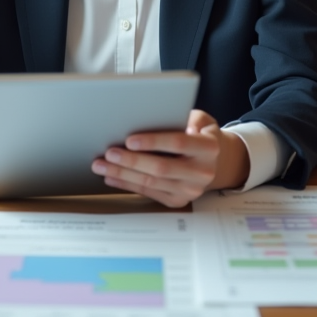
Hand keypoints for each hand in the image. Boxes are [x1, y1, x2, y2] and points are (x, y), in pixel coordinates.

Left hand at [91, 110, 249, 207]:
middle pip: (161, 167)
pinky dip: (127, 184)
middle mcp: (202, 172)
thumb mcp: (201, 119)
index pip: (178, 143)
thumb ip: (185, 115)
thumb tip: (163, 118)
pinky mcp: (178, 200)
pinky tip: (112, 176)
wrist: (215, 161)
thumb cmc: (200, 134)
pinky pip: (148, 193)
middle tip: (109, 153)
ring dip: (123, 174)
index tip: (129, 139)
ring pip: (151, 182)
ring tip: (102, 165)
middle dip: (132, 161)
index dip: (153, 141)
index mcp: (208, 148)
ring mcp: (190, 190)